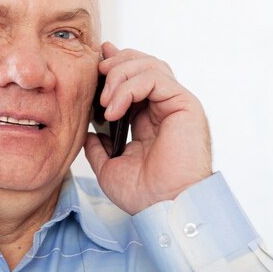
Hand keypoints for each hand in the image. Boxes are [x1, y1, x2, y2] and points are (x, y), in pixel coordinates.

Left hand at [84, 42, 211, 214]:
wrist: (163, 208)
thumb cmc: (143, 194)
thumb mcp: (110, 167)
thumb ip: (98, 147)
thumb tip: (88, 133)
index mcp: (149, 118)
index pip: (134, 78)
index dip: (115, 65)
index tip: (94, 63)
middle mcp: (164, 107)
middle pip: (143, 63)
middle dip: (115, 63)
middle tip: (96, 76)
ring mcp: (175, 104)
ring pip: (149, 65)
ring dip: (119, 75)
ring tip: (103, 102)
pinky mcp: (184, 104)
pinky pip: (155, 78)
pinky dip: (129, 87)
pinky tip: (113, 109)